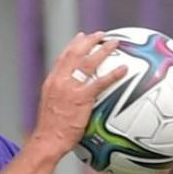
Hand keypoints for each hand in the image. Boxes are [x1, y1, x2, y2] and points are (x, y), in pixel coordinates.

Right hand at [30, 32, 126, 158]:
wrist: (48, 139)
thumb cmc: (51, 129)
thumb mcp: (51, 107)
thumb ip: (61, 97)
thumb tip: (71, 97)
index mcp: (52, 81)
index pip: (63, 57)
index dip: (73, 45)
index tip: (81, 36)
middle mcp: (60, 80)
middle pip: (75, 53)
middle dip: (88, 41)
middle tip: (100, 34)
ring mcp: (71, 88)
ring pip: (88, 63)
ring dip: (102, 50)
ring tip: (114, 43)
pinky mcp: (82, 98)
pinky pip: (101, 82)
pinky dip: (113, 74)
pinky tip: (124, 69)